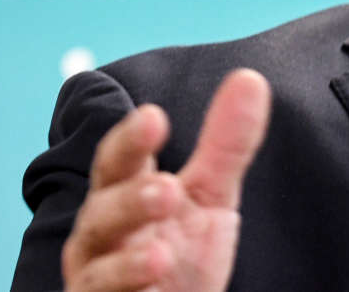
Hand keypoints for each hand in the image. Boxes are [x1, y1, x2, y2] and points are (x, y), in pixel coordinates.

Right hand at [61, 69, 271, 291]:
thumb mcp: (209, 196)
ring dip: (127, 261)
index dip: (131, 140)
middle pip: (102, 210)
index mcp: (124, 193)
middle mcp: (102, 235)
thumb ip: (225, 145)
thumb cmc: (179, 254)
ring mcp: (98, 279)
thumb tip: (250, 78)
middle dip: (129, 199)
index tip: (153, 116)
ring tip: (162, 255)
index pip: (120, 160)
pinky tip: (155, 287)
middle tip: (167, 189)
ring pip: (98, 266)